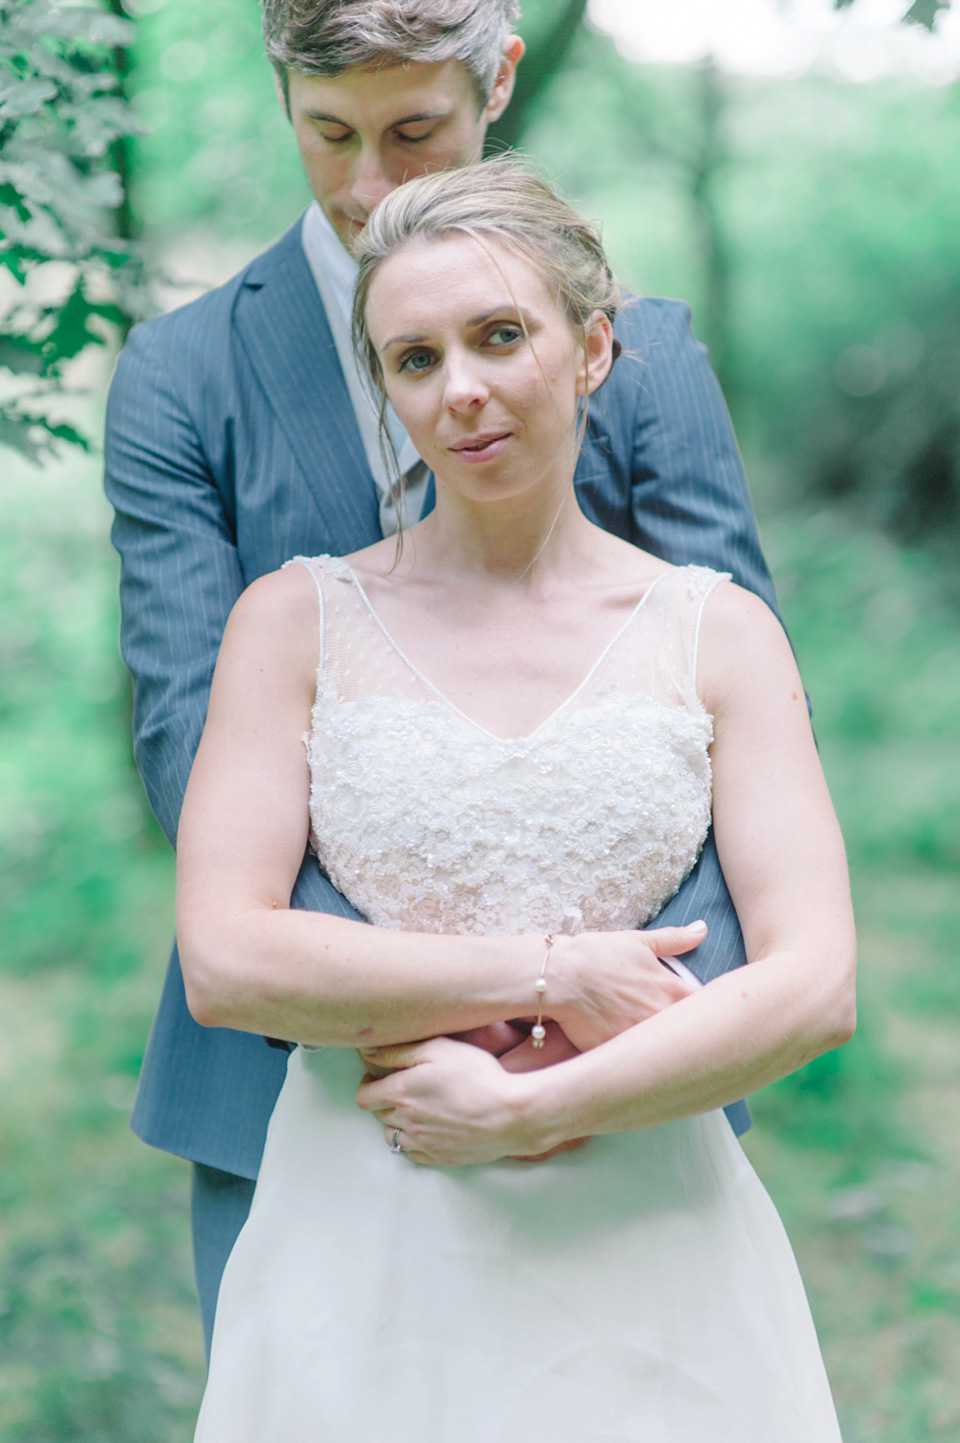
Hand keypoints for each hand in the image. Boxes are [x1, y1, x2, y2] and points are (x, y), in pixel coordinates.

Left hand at [356, 1036, 538, 1166]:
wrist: (510, 1114)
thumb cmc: (476, 1076)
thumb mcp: (437, 1049)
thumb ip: (397, 1051)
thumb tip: (366, 1053)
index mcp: (400, 1094)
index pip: (364, 1097)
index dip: (368, 1085)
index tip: (379, 1077)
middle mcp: (406, 1122)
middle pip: (378, 1116)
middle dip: (384, 1101)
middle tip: (403, 1088)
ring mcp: (423, 1143)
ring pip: (394, 1138)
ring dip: (398, 1124)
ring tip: (416, 1110)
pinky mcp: (440, 1157)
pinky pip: (414, 1154)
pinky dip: (415, 1142)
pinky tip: (428, 1130)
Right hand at [548, 922, 705, 1052]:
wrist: (560, 977)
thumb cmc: (598, 956)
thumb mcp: (639, 942)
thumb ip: (674, 939)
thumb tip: (702, 929)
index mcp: (672, 991)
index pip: (707, 1007)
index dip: (707, 1010)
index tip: (701, 1011)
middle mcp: (662, 1018)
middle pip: (690, 1034)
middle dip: (686, 1032)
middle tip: (677, 1030)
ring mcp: (641, 1040)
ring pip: (664, 1052)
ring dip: (662, 1048)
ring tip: (654, 1044)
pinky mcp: (619, 1055)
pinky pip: (635, 1064)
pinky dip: (635, 1060)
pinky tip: (630, 1055)